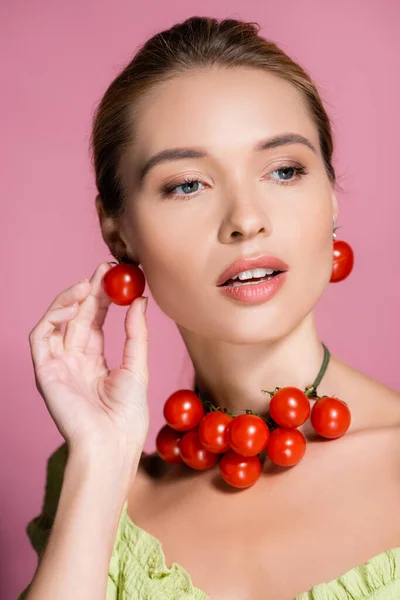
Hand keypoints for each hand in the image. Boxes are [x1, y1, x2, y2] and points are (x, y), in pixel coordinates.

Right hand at [28, 262, 148, 457]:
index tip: (116, 276)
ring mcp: (57, 365)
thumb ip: (136, 333)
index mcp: (94, 362)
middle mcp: (73, 360)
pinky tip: (75, 306)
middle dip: (89, 290)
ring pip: (56, 321)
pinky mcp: (44, 370)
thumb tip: (141, 300)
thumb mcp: (137, 366)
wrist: (112, 444)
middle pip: (78, 317)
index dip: (103, 298)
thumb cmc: (127, 415)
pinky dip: (54, 317)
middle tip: (105, 268)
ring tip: (90, 284)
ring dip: (70, 299)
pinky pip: (41, 336)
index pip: (95, 321)